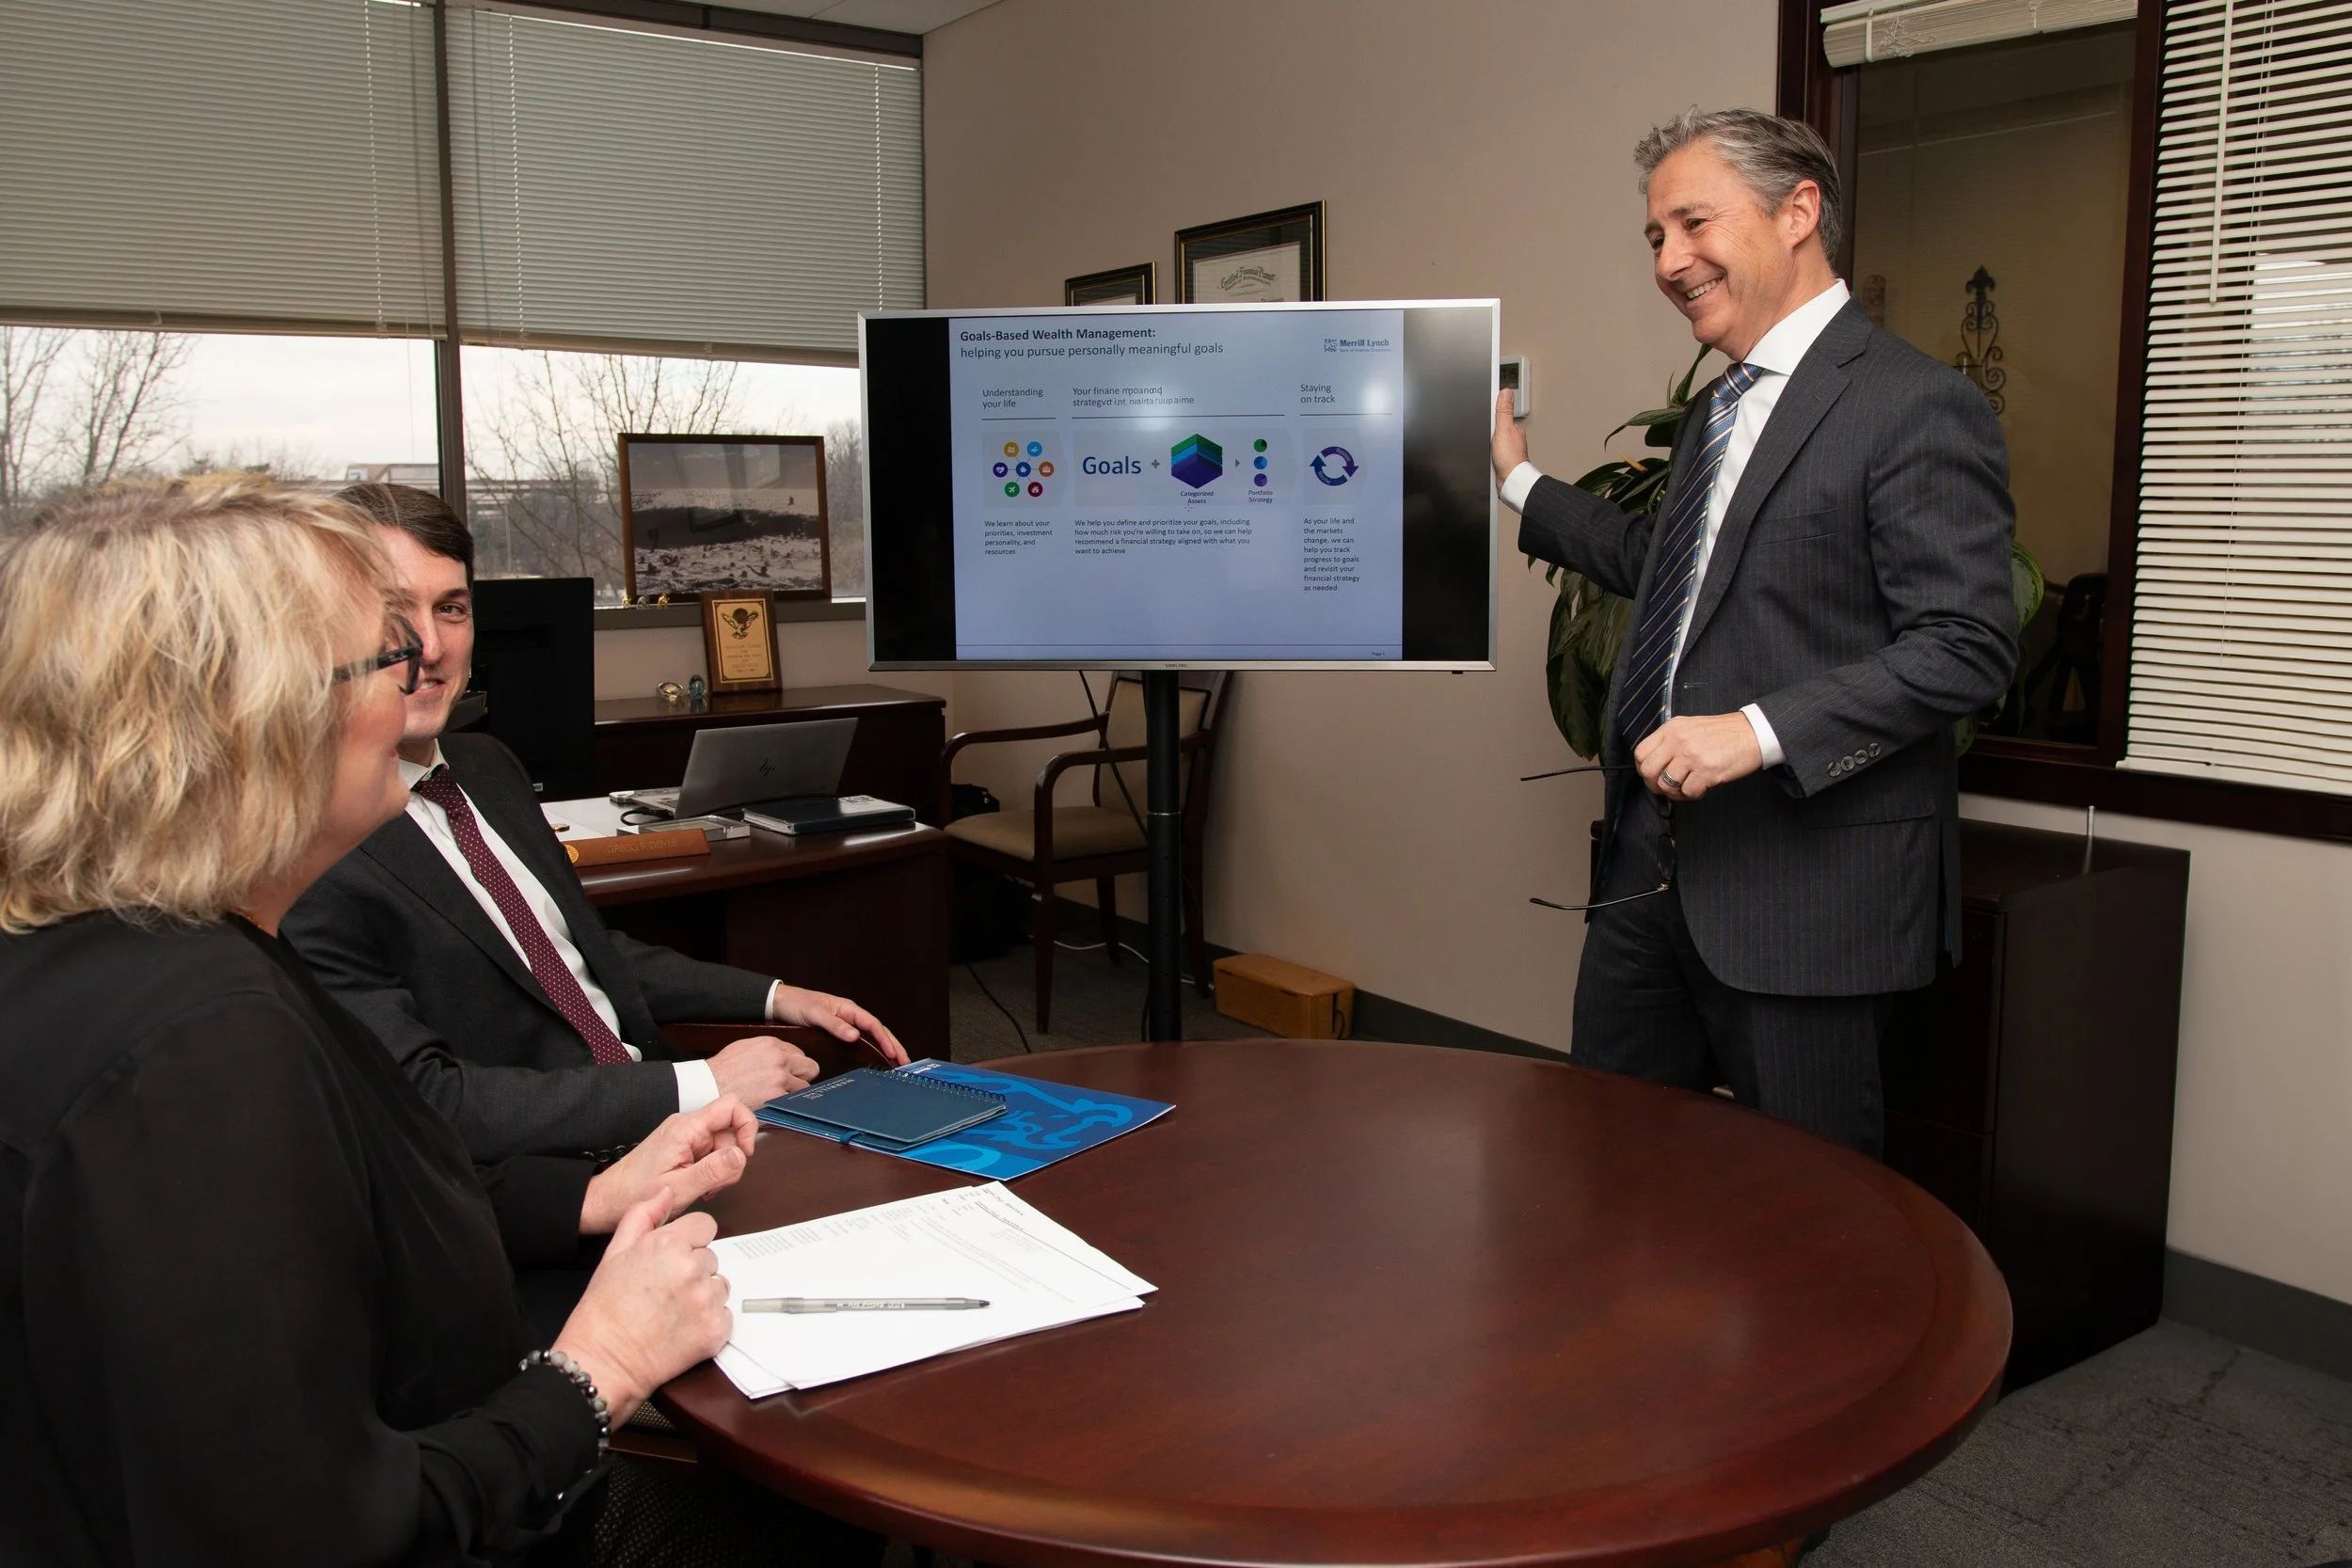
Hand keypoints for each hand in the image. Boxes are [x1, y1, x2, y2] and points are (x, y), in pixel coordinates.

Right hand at [554, 1194, 729, 1425]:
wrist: (603, 1360)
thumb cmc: (604, 1310)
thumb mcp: (615, 1252)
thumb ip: (643, 1215)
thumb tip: (665, 1192)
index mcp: (669, 1244)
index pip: (705, 1226)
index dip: (689, 1241)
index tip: (674, 1258)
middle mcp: (693, 1269)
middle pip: (711, 1257)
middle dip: (693, 1270)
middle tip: (663, 1291)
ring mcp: (707, 1300)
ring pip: (720, 1285)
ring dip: (703, 1295)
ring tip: (671, 1310)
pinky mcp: (716, 1329)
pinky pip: (725, 1315)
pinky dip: (708, 1321)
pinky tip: (681, 1328)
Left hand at [579, 1096, 757, 1235]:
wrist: (609, 1199)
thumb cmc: (634, 1194)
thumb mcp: (680, 1187)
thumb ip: (713, 1170)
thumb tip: (741, 1155)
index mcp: (685, 1129)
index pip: (730, 1106)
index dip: (747, 1126)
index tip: (745, 1153)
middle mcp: (686, 1126)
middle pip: (730, 1131)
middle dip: (731, 1160)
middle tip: (717, 1182)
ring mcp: (684, 1136)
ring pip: (722, 1145)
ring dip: (720, 1169)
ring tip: (703, 1187)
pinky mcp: (682, 1147)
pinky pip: (709, 1153)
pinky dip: (710, 1171)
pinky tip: (698, 1185)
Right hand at [705, 1034, 818, 1106]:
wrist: (709, 1085)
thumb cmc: (723, 1069)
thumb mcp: (746, 1047)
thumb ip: (769, 1051)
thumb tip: (783, 1057)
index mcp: (773, 1045)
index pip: (800, 1054)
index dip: (795, 1066)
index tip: (791, 1073)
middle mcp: (780, 1060)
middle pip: (810, 1069)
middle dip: (802, 1077)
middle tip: (792, 1085)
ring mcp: (781, 1080)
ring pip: (804, 1089)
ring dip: (794, 1094)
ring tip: (779, 1098)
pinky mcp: (777, 1099)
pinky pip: (793, 1104)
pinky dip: (786, 1107)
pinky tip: (777, 1107)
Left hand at [770, 984, 908, 1065]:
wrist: (779, 1002)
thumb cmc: (796, 1004)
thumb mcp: (814, 1014)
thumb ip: (835, 1025)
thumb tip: (855, 1036)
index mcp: (848, 1008)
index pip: (873, 1025)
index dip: (885, 1040)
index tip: (894, 1054)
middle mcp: (850, 1015)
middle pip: (878, 1030)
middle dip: (893, 1045)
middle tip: (905, 1062)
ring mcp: (845, 1023)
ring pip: (871, 1036)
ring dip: (885, 1047)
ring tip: (897, 1062)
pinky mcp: (838, 1031)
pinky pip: (860, 1040)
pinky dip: (872, 1049)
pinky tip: (876, 1058)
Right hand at [1493, 389, 1528, 488]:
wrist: (1510, 480)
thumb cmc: (1510, 458)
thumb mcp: (1503, 429)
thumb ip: (1504, 411)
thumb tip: (1506, 392)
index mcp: (1514, 428)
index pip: (1501, 415)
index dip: (1493, 413)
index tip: (1488, 413)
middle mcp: (1513, 438)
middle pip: (1497, 426)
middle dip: (1491, 428)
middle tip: (1487, 430)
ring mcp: (1508, 449)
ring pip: (1495, 439)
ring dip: (1490, 441)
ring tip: (1488, 443)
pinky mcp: (1502, 459)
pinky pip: (1493, 451)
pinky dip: (1490, 452)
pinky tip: (1488, 454)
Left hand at [1634, 712, 1763, 799]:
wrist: (1753, 733)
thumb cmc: (1725, 732)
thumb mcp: (1691, 727)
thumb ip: (1671, 741)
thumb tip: (1655, 764)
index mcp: (1672, 728)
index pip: (1641, 752)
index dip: (1643, 768)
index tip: (1653, 774)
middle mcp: (1679, 740)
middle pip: (1649, 771)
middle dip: (1655, 784)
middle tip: (1666, 786)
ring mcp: (1692, 755)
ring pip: (1666, 785)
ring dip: (1676, 792)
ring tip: (1688, 786)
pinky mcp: (1707, 771)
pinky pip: (1688, 792)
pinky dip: (1694, 794)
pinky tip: (1702, 787)